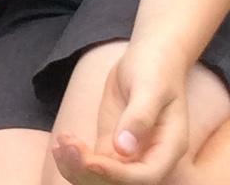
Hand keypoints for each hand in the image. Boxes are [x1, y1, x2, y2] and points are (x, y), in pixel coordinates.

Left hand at [51, 47, 190, 184]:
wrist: (149, 58)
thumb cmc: (155, 68)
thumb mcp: (150, 87)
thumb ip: (139, 117)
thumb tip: (124, 149)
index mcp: (169, 147)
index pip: (145, 176)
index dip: (116, 175)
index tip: (90, 161)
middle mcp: (150, 157)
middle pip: (121, 182)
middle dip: (90, 173)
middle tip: (66, 148)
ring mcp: (130, 154)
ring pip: (103, 177)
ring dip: (78, 168)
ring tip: (60, 145)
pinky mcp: (111, 145)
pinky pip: (93, 163)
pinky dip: (75, 159)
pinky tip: (60, 143)